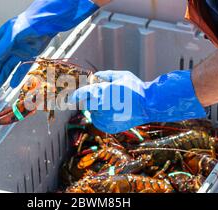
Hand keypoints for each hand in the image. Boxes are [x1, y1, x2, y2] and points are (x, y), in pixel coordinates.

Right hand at [0, 0, 98, 88]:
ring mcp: (18, 51)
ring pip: (7, 67)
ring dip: (1, 76)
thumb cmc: (30, 23)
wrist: (47, 23)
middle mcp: (8, 45)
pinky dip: (17, 76)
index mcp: (2, 38)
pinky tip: (12, 84)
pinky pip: (21, 68)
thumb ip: (4, 45)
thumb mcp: (14, 32)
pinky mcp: (28, 55)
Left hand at [70, 70, 205, 133]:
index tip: (68, 98)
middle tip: (101, 98)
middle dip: (89, 101)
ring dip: (98, 109)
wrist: (149, 106)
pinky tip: (116, 112)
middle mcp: (101, 106)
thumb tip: (94, 76)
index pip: (82, 94)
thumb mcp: (122, 76)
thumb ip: (105, 75)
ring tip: (115, 104)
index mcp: (103, 92)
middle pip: (86, 105)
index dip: (74, 96)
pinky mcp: (109, 127)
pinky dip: (103, 117)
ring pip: (93, 113)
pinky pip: (100, 121)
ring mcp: (105, 118)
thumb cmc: (136, 88)